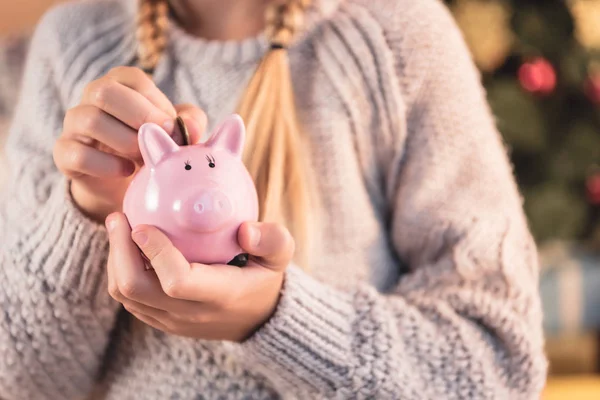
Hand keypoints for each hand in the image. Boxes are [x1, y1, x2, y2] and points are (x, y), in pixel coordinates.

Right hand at [53, 66, 206, 221]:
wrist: (126, 183)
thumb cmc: (154, 146)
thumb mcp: (178, 132)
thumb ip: (191, 123)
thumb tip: (191, 128)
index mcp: (120, 83)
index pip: (133, 79)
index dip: (156, 103)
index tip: (171, 127)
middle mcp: (92, 97)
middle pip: (104, 92)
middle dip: (139, 117)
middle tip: (159, 140)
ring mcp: (74, 124)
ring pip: (90, 120)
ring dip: (125, 142)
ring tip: (143, 159)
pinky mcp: (64, 153)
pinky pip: (78, 154)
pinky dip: (107, 165)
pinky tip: (126, 171)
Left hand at [105, 212, 294, 341]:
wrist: (256, 319)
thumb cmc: (265, 278)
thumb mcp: (280, 255)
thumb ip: (272, 240)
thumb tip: (245, 229)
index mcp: (220, 295)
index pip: (178, 281)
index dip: (155, 253)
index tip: (143, 224)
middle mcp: (191, 313)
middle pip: (137, 290)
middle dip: (119, 251)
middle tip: (118, 218)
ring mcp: (172, 321)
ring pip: (126, 296)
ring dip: (116, 261)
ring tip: (119, 227)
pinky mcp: (161, 321)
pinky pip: (130, 300)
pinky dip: (121, 272)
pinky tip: (129, 246)